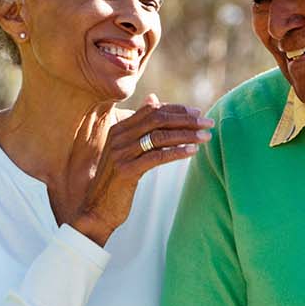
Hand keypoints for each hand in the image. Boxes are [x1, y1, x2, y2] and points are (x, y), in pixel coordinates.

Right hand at [72, 94, 212, 245]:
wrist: (97, 207)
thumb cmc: (117, 179)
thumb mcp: (126, 149)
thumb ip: (139, 126)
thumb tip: (153, 98)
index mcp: (119, 128)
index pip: (151, 109)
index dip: (176, 109)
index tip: (197, 112)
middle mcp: (118, 137)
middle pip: (157, 119)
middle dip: (186, 119)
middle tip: (207, 122)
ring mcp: (121, 153)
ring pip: (160, 136)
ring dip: (187, 135)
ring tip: (206, 136)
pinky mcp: (126, 171)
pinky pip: (157, 156)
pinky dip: (177, 152)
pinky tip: (193, 151)